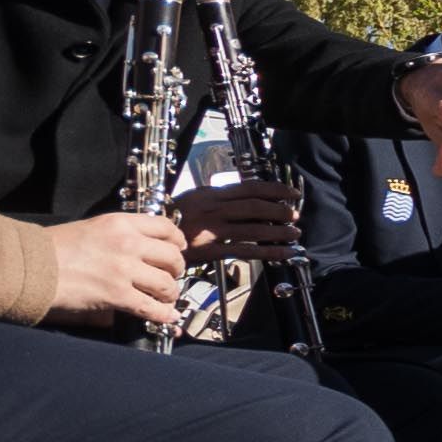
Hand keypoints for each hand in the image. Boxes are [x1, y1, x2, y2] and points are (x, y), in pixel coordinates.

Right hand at [41, 211, 187, 328]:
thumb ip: (121, 235)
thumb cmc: (55, 248)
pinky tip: (167, 317)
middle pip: (173, 257)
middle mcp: (127, 243)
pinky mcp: (116, 294)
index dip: (177, 241)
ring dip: (170, 293)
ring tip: (164, 297)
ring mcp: (123, 269)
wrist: (29, 265)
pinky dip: (163, 314)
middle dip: (177, 270)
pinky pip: (151, 307)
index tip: (178, 249)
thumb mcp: (93, 228)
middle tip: (171, 276)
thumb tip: (144, 249)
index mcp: (121, 223)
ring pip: (167, 283)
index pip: (167, 228)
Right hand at [170, 178, 301, 259]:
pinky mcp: (209, 250)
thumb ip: (217, 201)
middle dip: (279, 210)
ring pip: (253, 227)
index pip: (248, 187)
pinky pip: (245, 250)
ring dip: (278, 231)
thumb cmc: (170, 220)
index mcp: (210, 194)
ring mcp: (211, 229)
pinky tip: (283, 253)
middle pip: (254, 206)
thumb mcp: (193, 202)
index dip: (274, 189)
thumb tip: (246, 202)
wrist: (145, 239)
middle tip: (295, 214)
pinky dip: (268, 251)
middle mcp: (213, 208)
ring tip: (294, 234)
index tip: (292, 193)